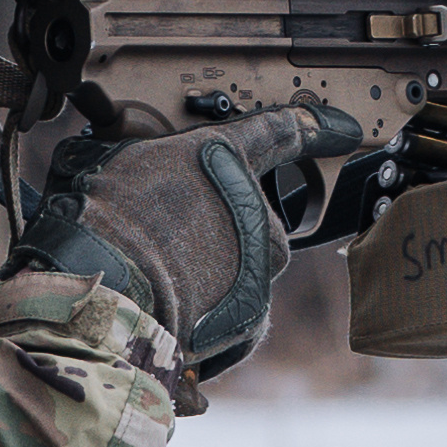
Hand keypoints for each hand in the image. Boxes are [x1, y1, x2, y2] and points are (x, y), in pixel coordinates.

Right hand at [31, 101, 354, 376]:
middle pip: (251, 214)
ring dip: (213, 274)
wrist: (106, 289)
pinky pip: (234, 314)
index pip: (279, 132)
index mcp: (225, 158)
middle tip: (170, 237)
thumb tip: (133, 163)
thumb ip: (150, 161)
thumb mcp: (122, 163)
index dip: (310, 127)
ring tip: (159, 279)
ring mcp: (259, 265)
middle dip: (220, 227)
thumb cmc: (106, 219)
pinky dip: (209, 319)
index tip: (340, 128)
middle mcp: (254, 208)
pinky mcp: (254, 317)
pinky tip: (168, 313)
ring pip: (242, 268)